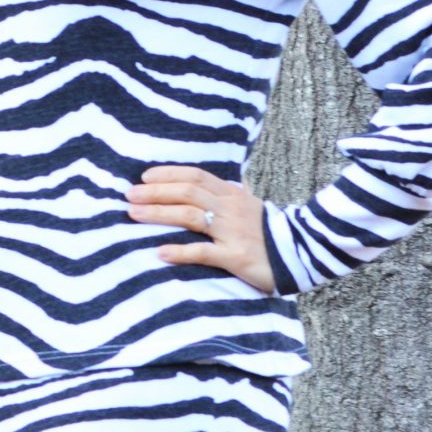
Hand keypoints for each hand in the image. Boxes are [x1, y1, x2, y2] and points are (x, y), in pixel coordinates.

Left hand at [126, 165, 275, 292]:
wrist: (302, 254)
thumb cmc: (270, 232)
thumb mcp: (250, 206)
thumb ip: (229, 194)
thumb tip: (213, 183)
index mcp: (232, 194)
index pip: (195, 175)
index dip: (168, 174)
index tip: (144, 177)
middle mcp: (230, 208)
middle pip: (187, 192)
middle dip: (155, 192)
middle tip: (130, 196)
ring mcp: (232, 231)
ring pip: (190, 216)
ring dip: (158, 214)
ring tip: (134, 215)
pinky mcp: (235, 256)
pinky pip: (203, 252)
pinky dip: (180, 251)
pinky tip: (160, 253)